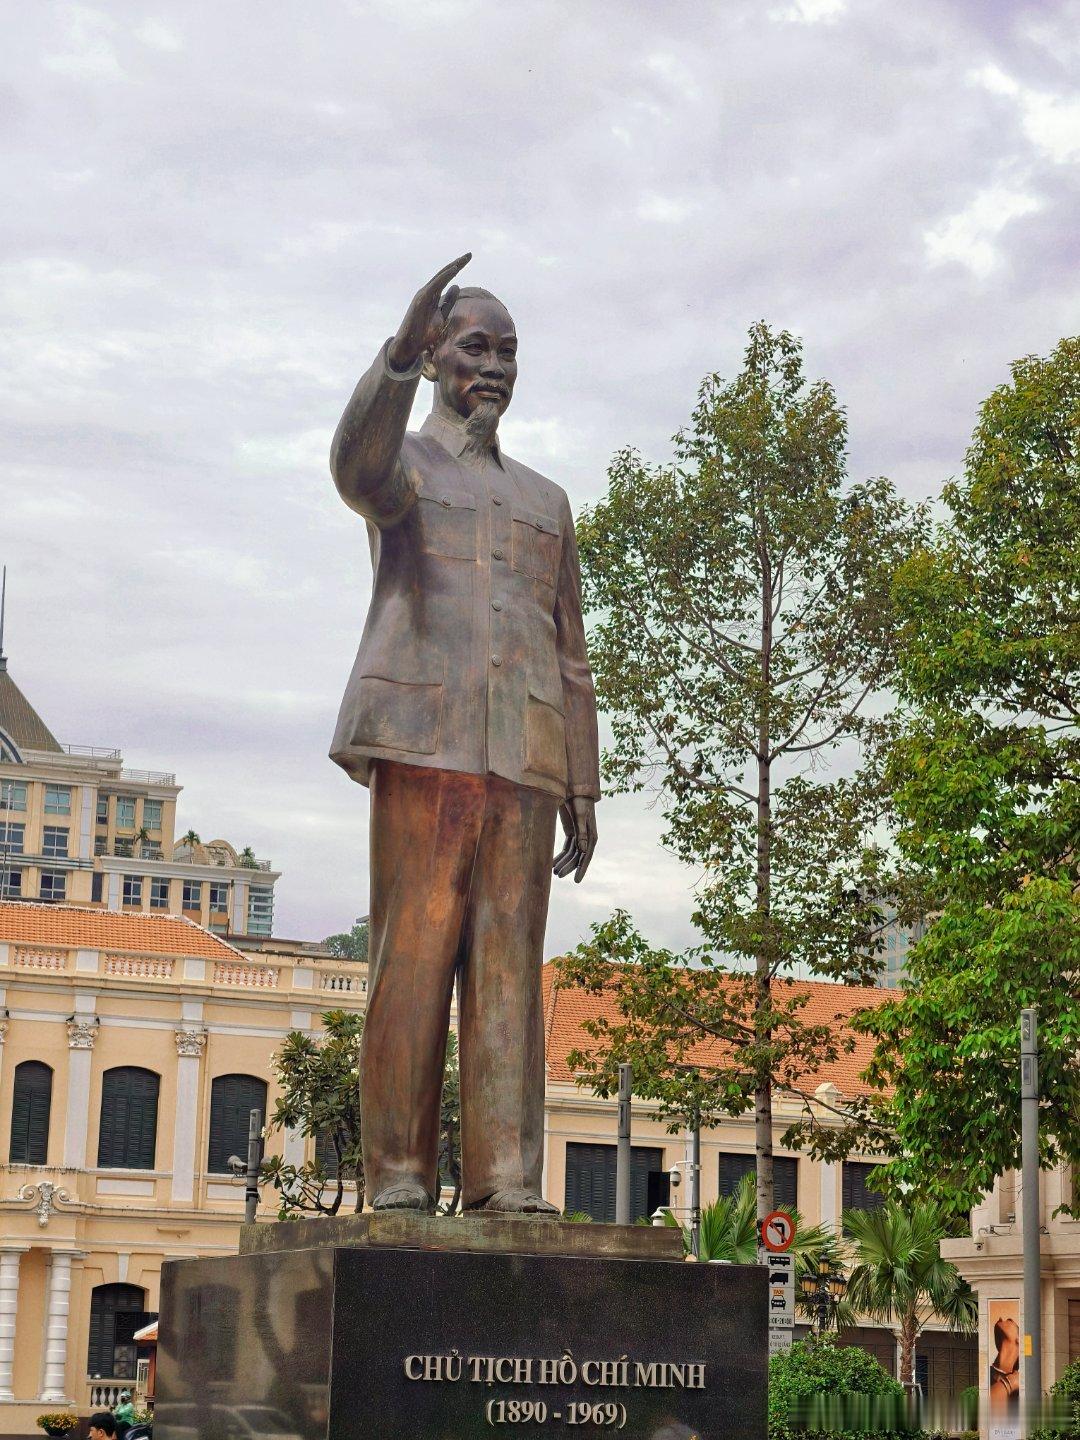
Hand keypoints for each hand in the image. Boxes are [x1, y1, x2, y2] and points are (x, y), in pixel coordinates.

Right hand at [387, 253, 471, 371]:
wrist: (411, 344)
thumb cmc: (424, 332)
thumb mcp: (442, 315)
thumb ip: (448, 301)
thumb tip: (457, 286)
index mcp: (432, 294)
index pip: (447, 278)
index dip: (458, 268)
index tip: (468, 259)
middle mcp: (427, 291)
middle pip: (444, 274)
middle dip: (457, 263)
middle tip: (470, 254)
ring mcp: (423, 295)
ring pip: (439, 277)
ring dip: (452, 267)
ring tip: (463, 259)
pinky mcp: (420, 300)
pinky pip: (435, 285)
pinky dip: (444, 277)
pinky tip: (453, 270)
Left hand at [553, 798, 596, 882]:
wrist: (576, 789)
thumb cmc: (580, 801)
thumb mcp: (580, 816)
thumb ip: (581, 832)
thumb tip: (583, 851)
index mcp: (591, 835)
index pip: (586, 856)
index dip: (581, 869)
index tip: (576, 881)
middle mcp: (586, 838)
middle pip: (577, 857)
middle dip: (568, 867)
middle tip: (558, 875)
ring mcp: (579, 835)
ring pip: (571, 853)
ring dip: (563, 862)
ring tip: (553, 871)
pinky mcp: (571, 831)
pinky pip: (567, 847)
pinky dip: (560, 855)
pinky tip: (553, 861)